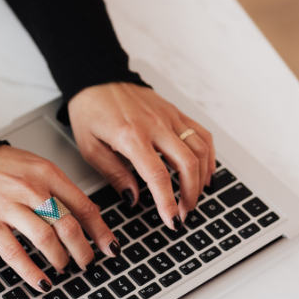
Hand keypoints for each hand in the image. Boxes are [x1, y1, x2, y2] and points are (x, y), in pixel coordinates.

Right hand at [0, 145, 118, 291]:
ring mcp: (10, 207)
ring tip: (64, 267)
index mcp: (47, 174)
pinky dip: (31, 271)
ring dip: (60, 259)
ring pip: (46, 240)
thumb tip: (88, 213)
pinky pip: (15, 253)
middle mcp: (31, 190)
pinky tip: (41, 281)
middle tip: (88, 262)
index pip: (83, 206)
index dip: (100, 231)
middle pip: (68, 226)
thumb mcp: (37, 166)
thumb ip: (60, 188)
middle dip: (83, 250)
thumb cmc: (0, 166)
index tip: (110, 246)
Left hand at [68, 82, 215, 228]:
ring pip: (200, 150)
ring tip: (193, 198)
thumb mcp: (90, 148)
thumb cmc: (89, 111)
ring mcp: (169, 116)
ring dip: (201, 178)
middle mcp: (155, 125)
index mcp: (131, 136)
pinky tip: (205, 172)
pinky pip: (201, 134)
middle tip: (183, 213)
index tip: (172, 220)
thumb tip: (134, 198)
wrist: (96, 78)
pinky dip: (208, 155)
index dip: (168, 202)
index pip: (158, 175)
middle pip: (187, 164)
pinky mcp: (175, 111)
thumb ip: (114, 174)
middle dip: (190, 194)